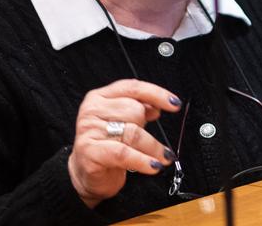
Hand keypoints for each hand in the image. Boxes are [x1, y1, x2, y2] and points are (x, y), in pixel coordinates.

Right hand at [67, 79, 181, 206]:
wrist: (86, 174)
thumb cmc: (107, 145)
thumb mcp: (124, 122)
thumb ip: (139, 109)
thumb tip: (156, 106)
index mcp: (100, 97)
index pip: (132, 87)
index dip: (157, 94)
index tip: (175, 104)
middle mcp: (92, 110)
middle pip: (134, 110)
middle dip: (147, 127)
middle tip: (152, 142)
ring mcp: (89, 131)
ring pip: (132, 133)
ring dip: (153, 147)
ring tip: (163, 157)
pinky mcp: (90, 152)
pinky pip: (124, 153)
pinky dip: (142, 160)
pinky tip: (153, 165)